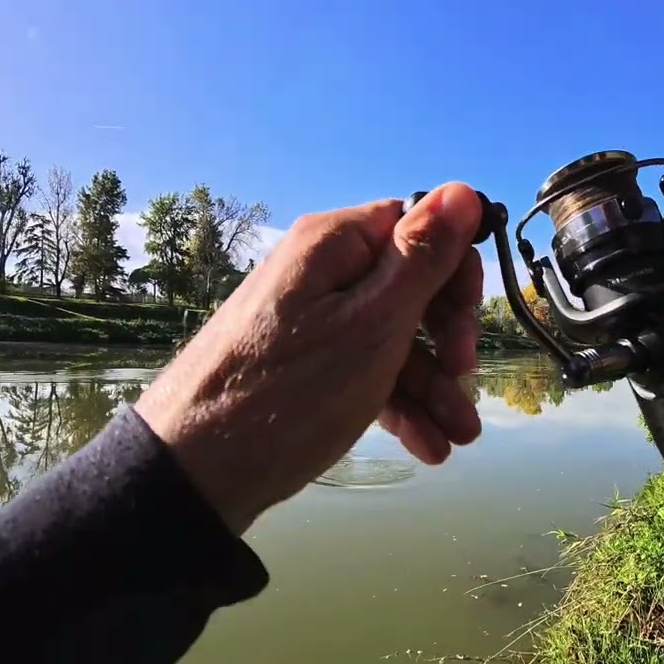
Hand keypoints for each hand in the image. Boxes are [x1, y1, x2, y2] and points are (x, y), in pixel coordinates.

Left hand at [135, 183, 485, 532]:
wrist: (196, 473)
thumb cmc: (291, 391)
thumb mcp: (372, 325)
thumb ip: (423, 258)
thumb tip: (464, 190)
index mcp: (335, 244)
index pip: (418, 228)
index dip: (455, 273)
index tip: (466, 324)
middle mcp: (321, 272)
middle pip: (410, 288)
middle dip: (447, 340)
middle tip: (464, 382)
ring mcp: (310, 322)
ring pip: (392, 340)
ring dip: (432, 386)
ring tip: (458, 438)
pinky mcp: (303, 368)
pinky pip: (363, 371)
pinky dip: (399, 404)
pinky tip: (428, 446)